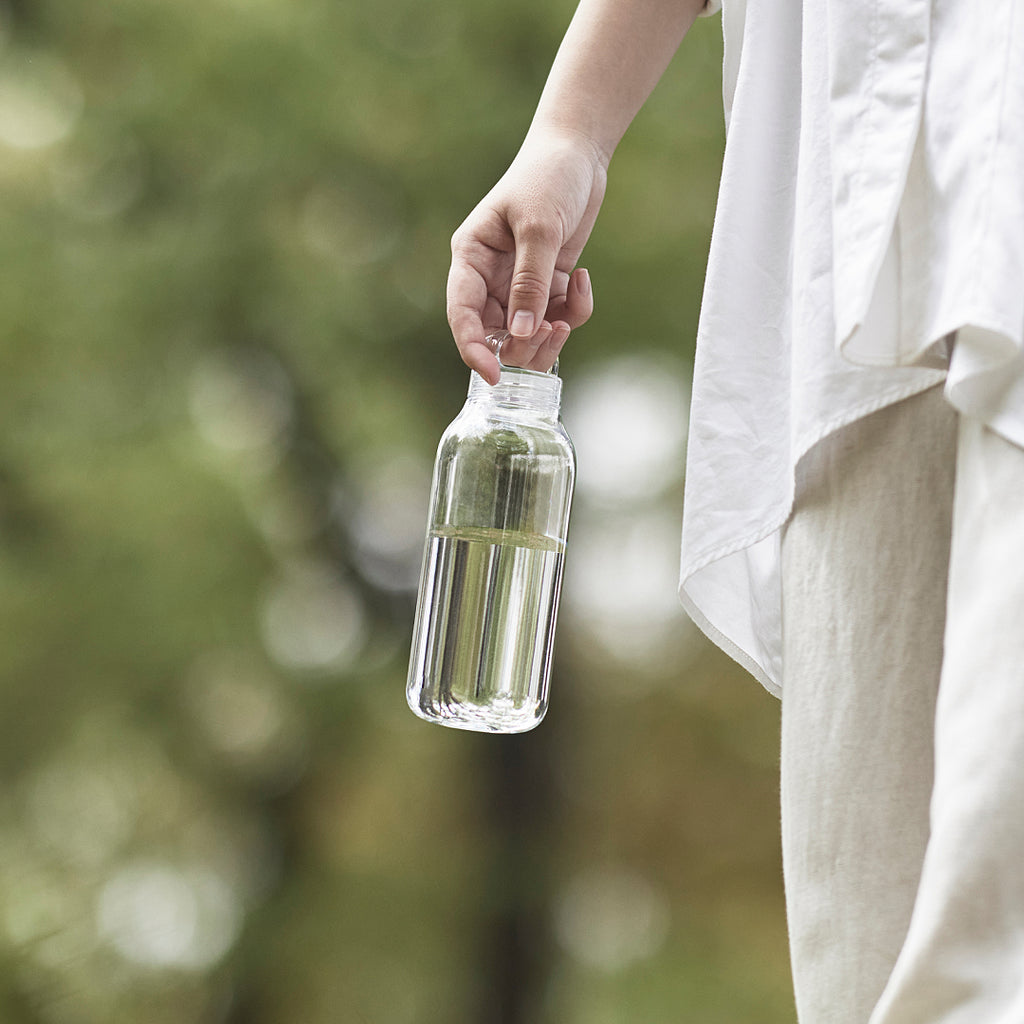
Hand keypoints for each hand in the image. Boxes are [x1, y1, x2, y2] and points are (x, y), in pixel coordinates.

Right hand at [447, 127, 606, 383]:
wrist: (579, 152)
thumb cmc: (548, 177)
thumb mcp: (539, 229)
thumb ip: (530, 283)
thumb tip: (522, 333)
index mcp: (471, 259)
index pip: (462, 316)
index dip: (474, 349)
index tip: (494, 374)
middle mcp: (489, 278)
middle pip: (496, 335)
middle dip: (525, 345)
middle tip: (555, 331)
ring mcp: (518, 284)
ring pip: (527, 335)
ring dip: (550, 336)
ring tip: (568, 316)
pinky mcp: (548, 284)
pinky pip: (556, 317)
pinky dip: (573, 312)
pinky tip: (583, 281)